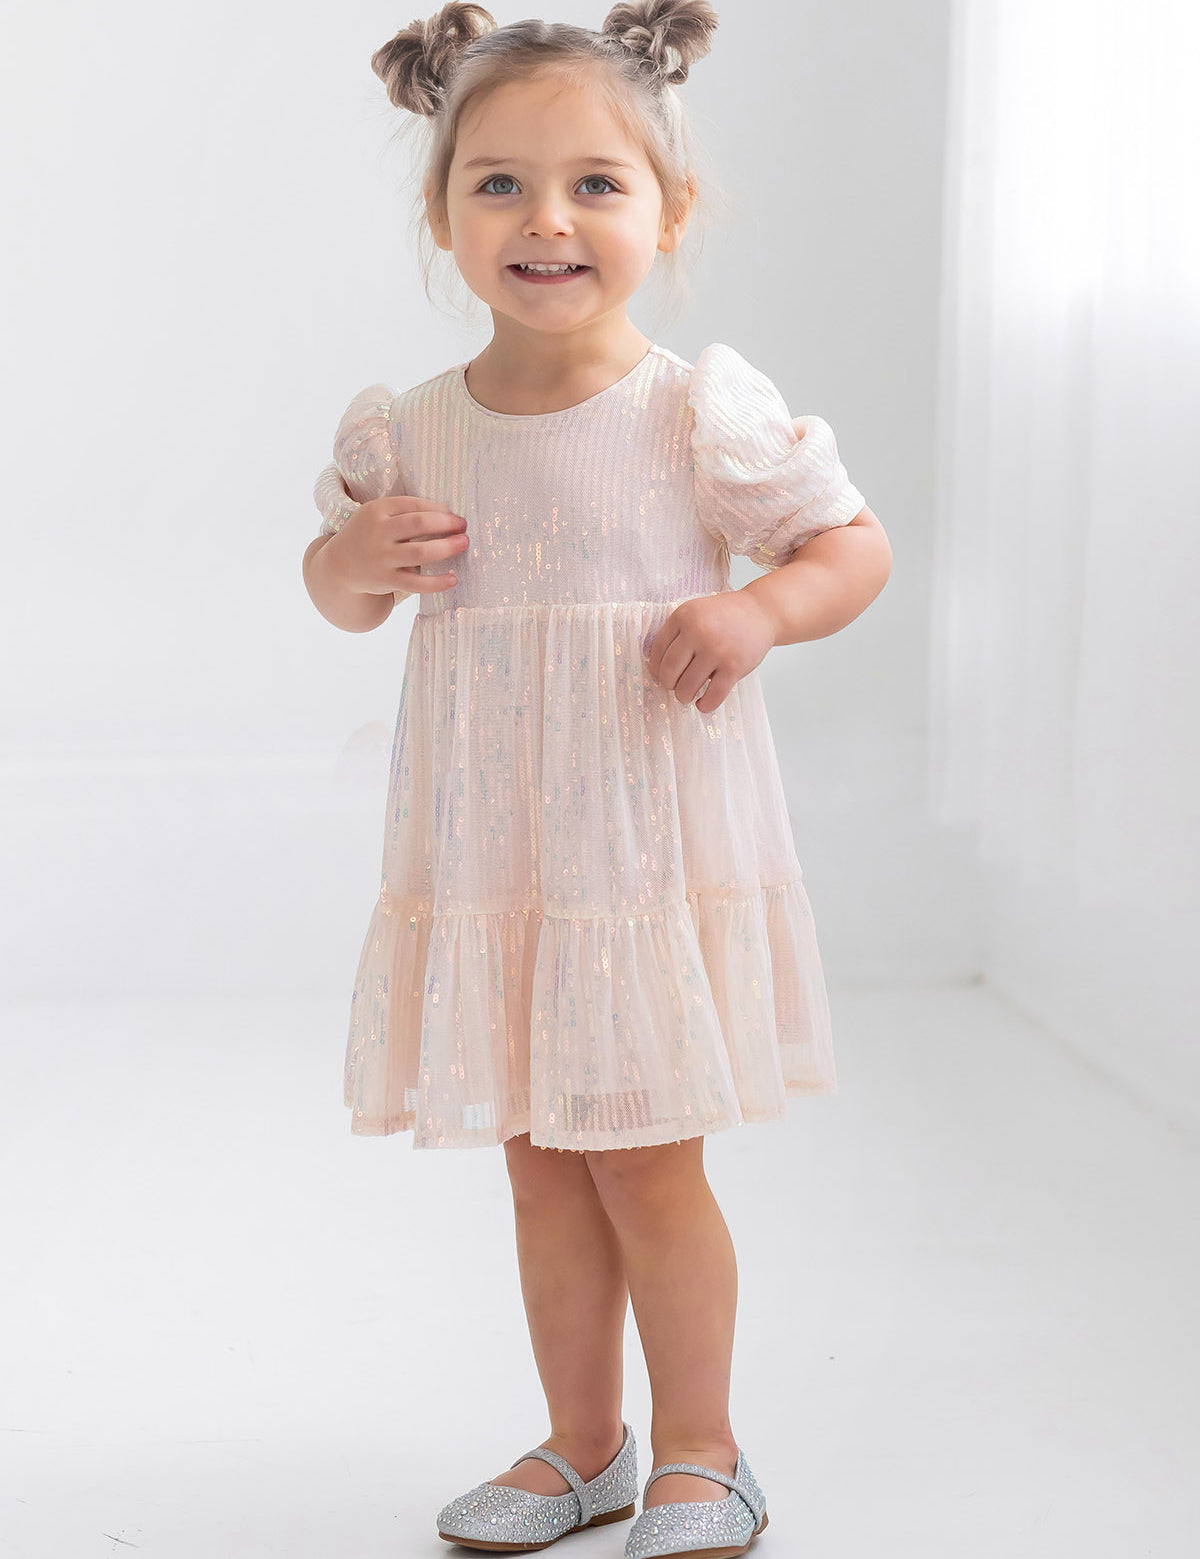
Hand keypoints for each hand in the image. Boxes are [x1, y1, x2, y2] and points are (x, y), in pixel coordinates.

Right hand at [322, 496, 468, 594]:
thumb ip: (405, 512)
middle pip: (419, 524)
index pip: (414, 505)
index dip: (438, 509)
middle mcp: (378, 532)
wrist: (339, 567)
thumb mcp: (377, 516)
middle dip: (446, 524)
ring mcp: (382, 558)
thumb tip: (447, 511)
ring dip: (447, 547)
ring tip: (464, 543)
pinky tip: (453, 579)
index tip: (454, 515)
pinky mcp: (386, 580)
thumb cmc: (368, 536)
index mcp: (377, 510)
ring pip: (421, 552)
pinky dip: (437, 582)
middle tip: (464, 527)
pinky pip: (417, 584)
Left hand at [645, 590, 777, 714]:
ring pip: (687, 687)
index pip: (657, 651)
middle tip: (674, 685)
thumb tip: (655, 668)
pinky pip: (712, 697)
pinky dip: (704, 706)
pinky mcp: (734, 668)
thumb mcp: (696, 611)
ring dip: (684, 696)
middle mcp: (698, 632)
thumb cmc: (726, 615)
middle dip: (668, 684)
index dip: (656, 668)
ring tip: (687, 695)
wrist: (761, 612)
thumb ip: (676, 633)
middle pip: (669, 671)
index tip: (660, 674)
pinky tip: (703, 703)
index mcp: (684, 616)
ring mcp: (716, 651)